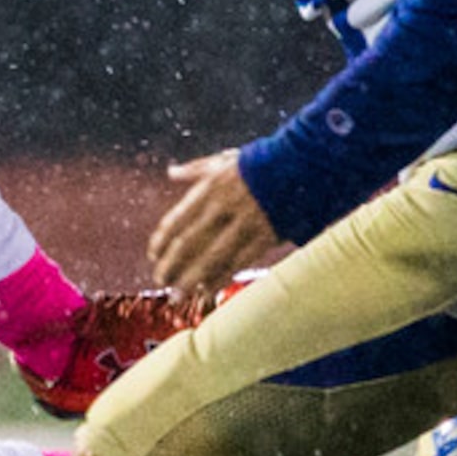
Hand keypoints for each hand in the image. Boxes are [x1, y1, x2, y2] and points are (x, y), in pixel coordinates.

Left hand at [148, 150, 283, 292]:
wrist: (303, 164)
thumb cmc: (260, 163)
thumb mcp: (224, 160)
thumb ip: (196, 170)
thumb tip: (172, 172)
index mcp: (209, 189)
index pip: (176, 220)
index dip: (161, 241)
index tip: (153, 256)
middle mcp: (223, 208)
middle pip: (188, 243)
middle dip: (171, 264)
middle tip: (160, 280)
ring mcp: (245, 224)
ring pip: (211, 258)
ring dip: (191, 279)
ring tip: (177, 295)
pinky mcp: (265, 237)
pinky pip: (238, 263)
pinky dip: (220, 278)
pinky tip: (208, 290)